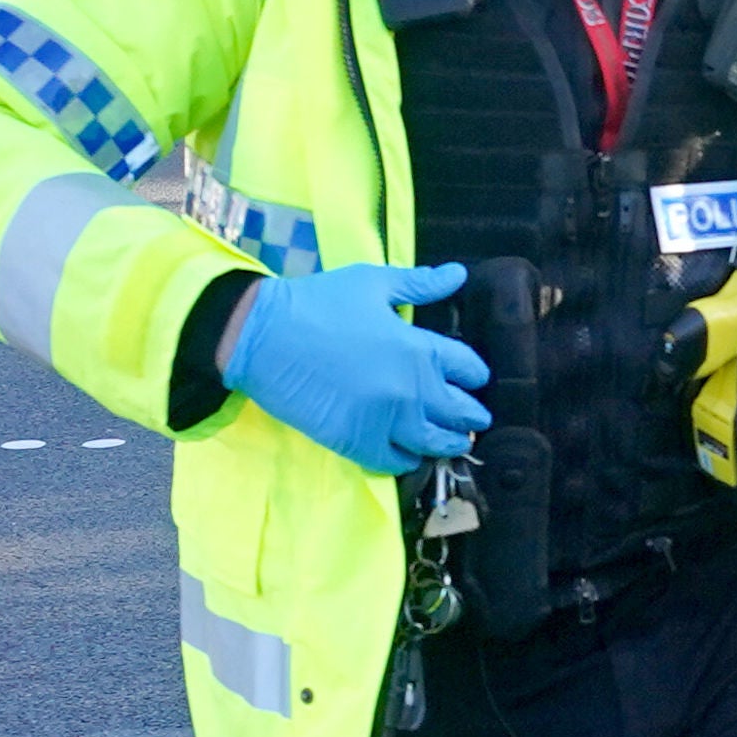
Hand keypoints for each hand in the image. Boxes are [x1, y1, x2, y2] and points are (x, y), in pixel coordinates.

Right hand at [221, 261, 491, 474]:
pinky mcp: (356, 442)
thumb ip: (420, 284)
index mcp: (419, 349)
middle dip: (473, 415)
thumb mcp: (372, 283)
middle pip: (461, 412)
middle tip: (475, 418)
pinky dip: (409, 460)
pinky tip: (411, 454)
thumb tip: (459, 274)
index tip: (475, 378)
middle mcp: (411, 390)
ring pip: (435, 443)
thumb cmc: (317, 302)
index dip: (476, 373)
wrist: (261, 335)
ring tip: (454, 441)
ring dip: (449, 442)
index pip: (469, 368)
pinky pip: (397, 463)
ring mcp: (385, 421)